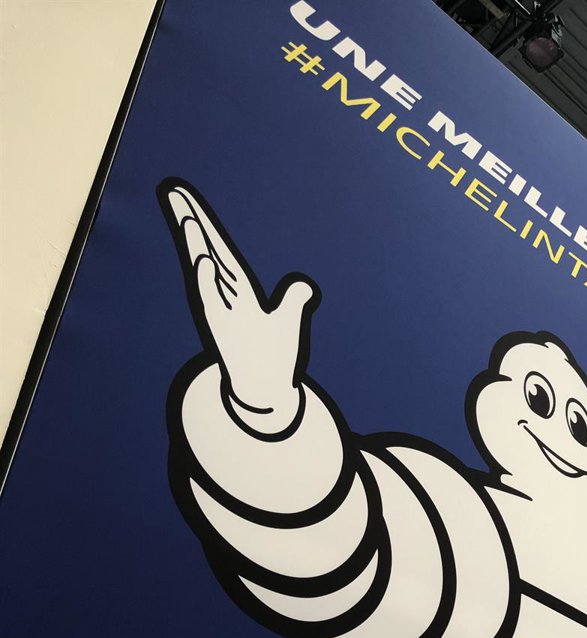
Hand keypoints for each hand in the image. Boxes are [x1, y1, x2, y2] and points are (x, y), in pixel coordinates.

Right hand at [159, 178, 318, 431]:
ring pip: (207, 271)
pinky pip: (213, 300)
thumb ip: (293, 300)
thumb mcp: (288, 321)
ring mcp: (223, 309)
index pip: (220, 248)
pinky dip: (208, 281)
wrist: (267, 389)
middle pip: (207, 249)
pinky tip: (203, 260)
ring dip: (197, 245)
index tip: (187, 199)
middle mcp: (227, 295)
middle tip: (173, 191)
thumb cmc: (273, 355)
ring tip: (187, 216)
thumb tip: (303, 286)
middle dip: (191, 221)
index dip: (205, 224)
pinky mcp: (223, 327)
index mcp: (240, 289)